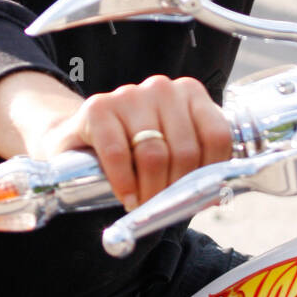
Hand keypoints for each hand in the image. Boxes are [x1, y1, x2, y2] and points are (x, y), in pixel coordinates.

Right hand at [31, 74, 233, 210]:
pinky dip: (124, 183)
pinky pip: (118, 154)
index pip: (217, 135)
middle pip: (185, 150)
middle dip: (176, 188)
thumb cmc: (135, 151)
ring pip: (154, 154)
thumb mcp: (171, 151)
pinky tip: (126, 197)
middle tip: (164, 207)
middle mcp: (162, 88)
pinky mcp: (98, 107)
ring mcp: (129, 94)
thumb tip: (217, 197)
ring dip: (151, 190)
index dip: (211, 173)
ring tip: (144, 204)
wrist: (80, 139)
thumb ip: (196, 165)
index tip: (198, 195)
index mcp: (190, 93)